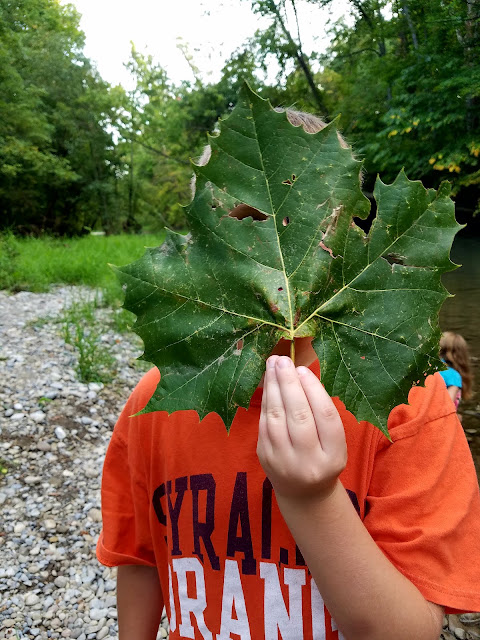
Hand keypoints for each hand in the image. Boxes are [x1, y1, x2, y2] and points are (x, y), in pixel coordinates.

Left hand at [257, 355, 346, 501]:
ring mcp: (284, 461)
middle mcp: (309, 462)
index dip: (314, 390)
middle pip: (299, 416)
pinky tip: (268, 384)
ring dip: (273, 388)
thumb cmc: (323, 457)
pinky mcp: (265, 457)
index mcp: (334, 456)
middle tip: (283, 360)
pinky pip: (264, 423)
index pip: (326, 418)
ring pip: (276, 418)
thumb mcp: (335, 442)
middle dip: (289, 384)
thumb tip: (301, 374)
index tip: (303, 368)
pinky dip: (266, 400)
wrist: (304, 492)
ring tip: (272, 365)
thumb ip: (323, 413)